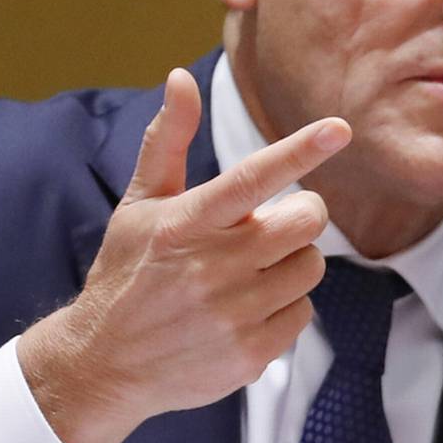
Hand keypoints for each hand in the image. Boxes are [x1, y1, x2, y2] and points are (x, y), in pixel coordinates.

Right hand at [19, 67, 349, 442]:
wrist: (103, 364)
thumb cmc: (127, 274)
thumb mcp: (139, 205)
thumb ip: (168, 141)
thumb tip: (180, 78)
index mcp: (187, 222)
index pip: (251, 177)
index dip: (299, 150)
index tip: (339, 129)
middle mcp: (212, 267)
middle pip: (305, 221)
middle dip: (299, 216)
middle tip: (270, 226)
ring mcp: (233, 313)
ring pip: (310, 267)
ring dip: (290, 264)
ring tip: (249, 273)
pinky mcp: (250, 353)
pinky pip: (303, 312)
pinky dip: (283, 308)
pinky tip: (245, 312)